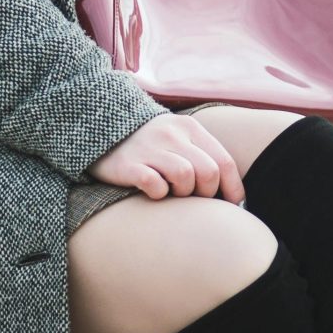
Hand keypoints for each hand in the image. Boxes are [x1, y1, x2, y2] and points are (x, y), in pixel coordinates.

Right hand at [87, 111, 245, 202]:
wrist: (100, 131)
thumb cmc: (149, 145)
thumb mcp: (178, 139)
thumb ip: (203, 156)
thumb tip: (231, 192)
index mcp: (189, 128)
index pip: (224, 162)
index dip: (232, 188)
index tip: (232, 204)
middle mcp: (171, 135)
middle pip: (208, 173)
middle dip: (206, 193)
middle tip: (194, 198)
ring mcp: (149, 148)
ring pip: (185, 177)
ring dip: (183, 193)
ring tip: (172, 192)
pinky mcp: (128, 164)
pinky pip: (155, 185)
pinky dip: (159, 194)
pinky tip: (152, 192)